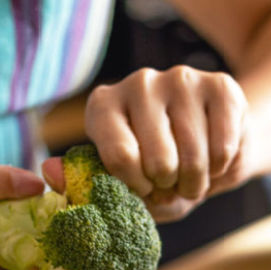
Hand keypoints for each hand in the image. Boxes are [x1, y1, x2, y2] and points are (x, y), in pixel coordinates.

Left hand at [47, 66, 249, 221]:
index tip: (145, 190)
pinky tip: (215, 161)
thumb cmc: (160, 174)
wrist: (213, 148)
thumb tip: (48, 170)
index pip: (119, 156)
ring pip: (193, 156)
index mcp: (104, 106)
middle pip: (158, 160)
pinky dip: (222, 169)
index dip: (138, 187)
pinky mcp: (220, 85)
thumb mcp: (125, 188)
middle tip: (172, 184)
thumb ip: (85, 184)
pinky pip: (223, 148)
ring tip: (193, 179)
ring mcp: (180, 79)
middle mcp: (138, 83)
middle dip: (170, 187)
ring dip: (197, 183)